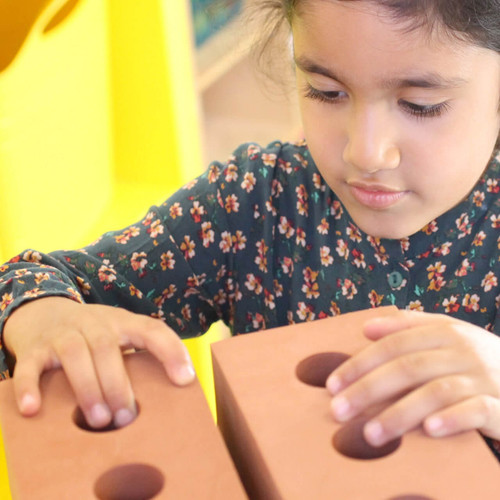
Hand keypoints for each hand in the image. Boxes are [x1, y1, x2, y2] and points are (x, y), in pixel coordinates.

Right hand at [3, 297, 194, 427]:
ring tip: (98, 421)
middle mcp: (94, 323)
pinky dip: (30, 386)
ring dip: (88, 389)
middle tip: (127, 418)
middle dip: (119, 385)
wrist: (43, 312)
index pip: (152, 329)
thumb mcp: (120, 335)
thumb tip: (169, 398)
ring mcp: (62, 333)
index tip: (185, 379)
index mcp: (123, 322)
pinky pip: (30, 366)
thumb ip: (139, 357)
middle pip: (108, 347)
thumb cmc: (93, 334)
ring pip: (75, 355)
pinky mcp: (34, 349)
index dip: (171, 351)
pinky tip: (33, 409)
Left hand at [326, 310, 499, 446]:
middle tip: (339, 411)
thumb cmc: (477, 358)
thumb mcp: (448, 334)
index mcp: (445, 331)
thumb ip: (408, 326)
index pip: (393, 345)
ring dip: (399, 414)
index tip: (332, 384)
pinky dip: (451, 419)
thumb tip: (367, 327)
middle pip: (407, 367)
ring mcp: (484, 377)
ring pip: (435, 392)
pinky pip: (476, 410)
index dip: (360, 363)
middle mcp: (463, 350)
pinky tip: (428, 431)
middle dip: (368, 390)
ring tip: (370, 434)